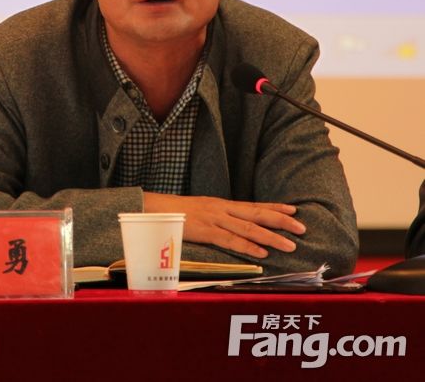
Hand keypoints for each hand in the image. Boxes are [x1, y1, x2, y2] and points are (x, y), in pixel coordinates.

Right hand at [143, 192, 305, 258]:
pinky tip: (262, 253)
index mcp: (222, 204)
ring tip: (290, 244)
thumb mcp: (202, 210)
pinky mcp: (206, 231)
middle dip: (281, 221)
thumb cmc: (177, 213)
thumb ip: (219, 217)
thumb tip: (235, 224)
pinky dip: (247, 247)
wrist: (155, 209)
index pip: (254, 205)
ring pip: (248, 228)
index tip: (294, 210)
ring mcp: (215, 219)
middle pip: (257, 214)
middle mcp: (222, 209)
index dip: (275, 207)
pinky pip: (230, 240)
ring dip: (271, 237)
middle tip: (301, 228)